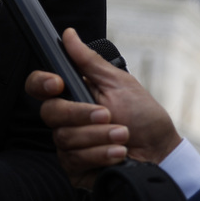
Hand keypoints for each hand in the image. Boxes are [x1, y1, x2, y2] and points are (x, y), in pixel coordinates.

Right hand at [25, 28, 180, 188]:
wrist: (160, 152)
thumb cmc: (143, 116)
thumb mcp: (119, 83)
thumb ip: (89, 61)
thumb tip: (69, 34)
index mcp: (73, 93)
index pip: (39, 85)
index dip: (41, 83)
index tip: (58, 84)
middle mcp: (66, 118)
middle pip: (50, 112)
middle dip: (81, 114)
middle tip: (108, 115)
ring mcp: (69, 144)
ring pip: (64, 137)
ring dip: (98, 136)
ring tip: (123, 135)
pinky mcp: (75, 166)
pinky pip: (74, 159)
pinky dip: (99, 154)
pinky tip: (117, 153)